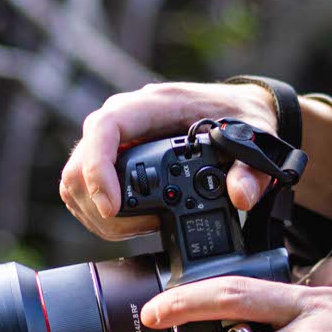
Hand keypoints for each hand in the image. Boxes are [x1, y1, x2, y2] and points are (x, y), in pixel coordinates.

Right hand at [60, 80, 277, 241]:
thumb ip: (250, 168)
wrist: (237, 110)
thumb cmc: (240, 117)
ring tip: (144, 225)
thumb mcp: (255, 137)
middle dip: (99, 205)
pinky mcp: (113, 158)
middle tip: (143, 226)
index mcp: (154, 104)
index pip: (105, 128)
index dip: (97, 169)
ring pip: (75, 180)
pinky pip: (84, 188)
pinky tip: (132, 223)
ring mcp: (116, 138)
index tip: (111, 206)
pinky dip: (100, 213)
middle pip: (80, 162)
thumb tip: (240, 195)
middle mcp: (126, 118)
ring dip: (98, 214)